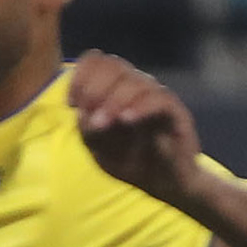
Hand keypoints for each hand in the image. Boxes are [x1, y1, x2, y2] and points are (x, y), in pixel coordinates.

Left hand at [68, 50, 204, 210]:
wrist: (163, 184)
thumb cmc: (130, 160)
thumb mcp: (98, 148)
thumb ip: (87, 129)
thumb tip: (81, 110)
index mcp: (115, 90)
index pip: (99, 62)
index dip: (81, 76)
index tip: (70, 103)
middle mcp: (136, 87)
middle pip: (115, 65)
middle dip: (94, 87)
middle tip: (86, 113)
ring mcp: (156, 97)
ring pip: (136, 81)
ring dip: (113, 101)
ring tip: (102, 124)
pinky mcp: (176, 112)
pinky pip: (159, 99)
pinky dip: (140, 106)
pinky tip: (126, 119)